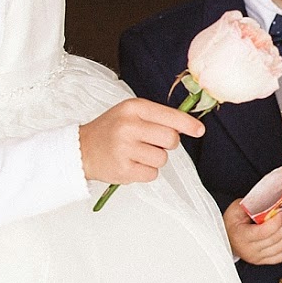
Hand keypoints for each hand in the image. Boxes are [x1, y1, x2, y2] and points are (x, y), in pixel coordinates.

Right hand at [78, 97, 202, 185]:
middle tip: (152, 142)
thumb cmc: (110, 130)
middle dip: (168, 143)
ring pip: (163, 159)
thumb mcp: (130, 112)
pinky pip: (152, 174)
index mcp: (133, 108)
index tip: (200, 130)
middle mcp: (129, 126)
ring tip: (137, 153)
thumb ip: (157, 116)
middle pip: (171, 139)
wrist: (80, 149)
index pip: (170, 116)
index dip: (188, 125)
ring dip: (155, 159)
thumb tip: (190, 127)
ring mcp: (125, 149)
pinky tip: (131, 164)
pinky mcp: (123, 170)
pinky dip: (146, 172)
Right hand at [223, 200, 281, 264]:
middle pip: (275, 239)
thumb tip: (272, 197)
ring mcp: (257, 257)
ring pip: (281, 248)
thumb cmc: (231, 222)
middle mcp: (250, 250)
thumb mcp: (237, 208)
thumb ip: (253, 204)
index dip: (276, 222)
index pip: (263, 232)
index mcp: (241, 236)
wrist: (225, 236)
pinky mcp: (263, 261)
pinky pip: (281, 256)